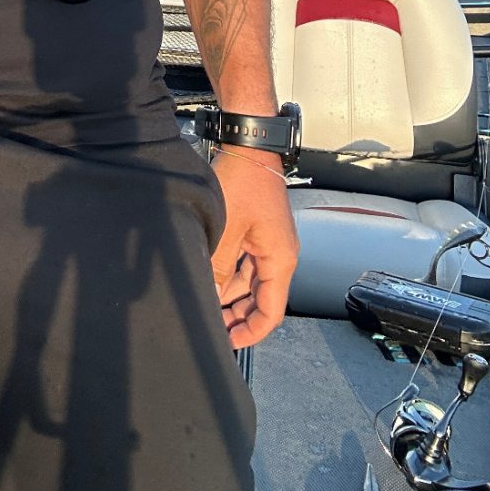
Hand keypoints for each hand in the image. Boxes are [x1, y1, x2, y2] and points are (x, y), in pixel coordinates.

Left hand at [210, 148, 298, 348]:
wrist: (249, 147)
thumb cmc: (244, 182)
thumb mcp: (227, 230)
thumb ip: (220, 267)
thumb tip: (213, 297)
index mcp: (280, 259)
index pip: (271, 310)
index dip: (251, 331)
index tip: (231, 342)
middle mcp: (279, 254)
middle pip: (261, 298)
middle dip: (238, 316)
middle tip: (214, 328)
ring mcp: (268, 242)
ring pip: (251, 281)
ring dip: (232, 296)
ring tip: (209, 306)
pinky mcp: (257, 231)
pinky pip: (246, 263)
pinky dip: (231, 276)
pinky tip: (212, 280)